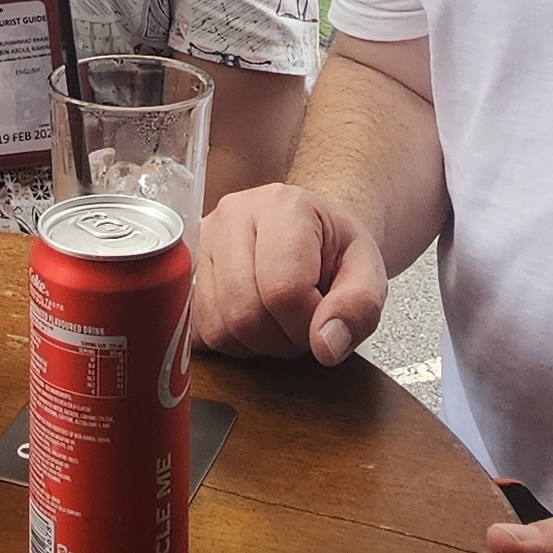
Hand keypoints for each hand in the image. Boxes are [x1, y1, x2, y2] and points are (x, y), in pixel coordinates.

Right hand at [192, 182, 386, 361]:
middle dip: (280, 339)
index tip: (322, 321)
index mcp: (283, 206)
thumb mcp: (368, 273)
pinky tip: (251, 320)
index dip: (306, 326)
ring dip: (253, 343)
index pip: (284, 290)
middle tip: (300, 325)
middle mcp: (233, 214)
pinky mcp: (183, 269)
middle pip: (245, 312)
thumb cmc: (336, 249)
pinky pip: (196, 330)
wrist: (312, 232)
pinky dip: (227, 340)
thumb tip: (326, 345)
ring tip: (277, 320)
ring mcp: (202, 240)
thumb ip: (359, 308)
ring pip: (217, 326)